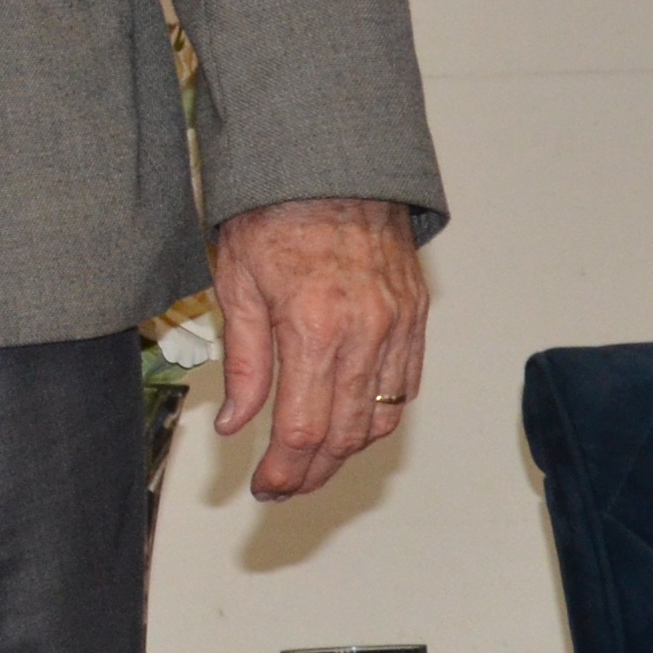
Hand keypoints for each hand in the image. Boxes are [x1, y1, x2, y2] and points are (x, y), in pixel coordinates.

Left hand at [209, 196, 429, 502]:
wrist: (332, 165)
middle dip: (312, 472)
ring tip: (312, 464)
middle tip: (283, 486)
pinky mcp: (416, 316)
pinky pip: (406, 387)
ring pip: (380, 419)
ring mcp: (398, 327)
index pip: (303, 429)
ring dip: (346, 452)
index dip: (284, 470)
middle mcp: (365, 334)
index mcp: (314, 329)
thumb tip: (236, 424)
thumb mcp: (236, 285)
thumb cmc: (275, 214)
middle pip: (344, 435)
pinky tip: (351, 423)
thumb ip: (242, 364)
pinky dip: (379, 416)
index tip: (264, 487)